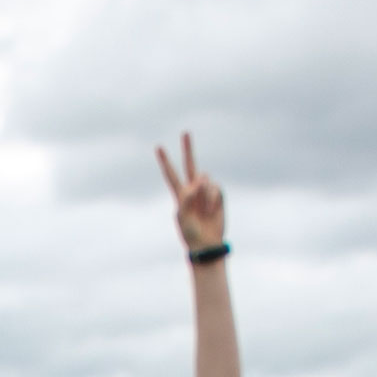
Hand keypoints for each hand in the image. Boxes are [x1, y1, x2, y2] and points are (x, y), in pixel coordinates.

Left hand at [155, 132, 225, 254]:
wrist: (207, 243)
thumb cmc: (191, 232)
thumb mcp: (183, 217)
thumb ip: (188, 197)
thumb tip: (199, 181)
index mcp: (180, 195)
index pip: (171, 175)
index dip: (165, 161)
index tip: (158, 147)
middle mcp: (193, 190)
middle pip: (190, 165)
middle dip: (188, 149)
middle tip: (185, 132)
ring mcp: (206, 192)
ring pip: (206, 179)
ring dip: (204, 194)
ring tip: (203, 211)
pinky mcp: (218, 196)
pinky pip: (216, 188)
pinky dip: (213, 199)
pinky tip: (212, 210)